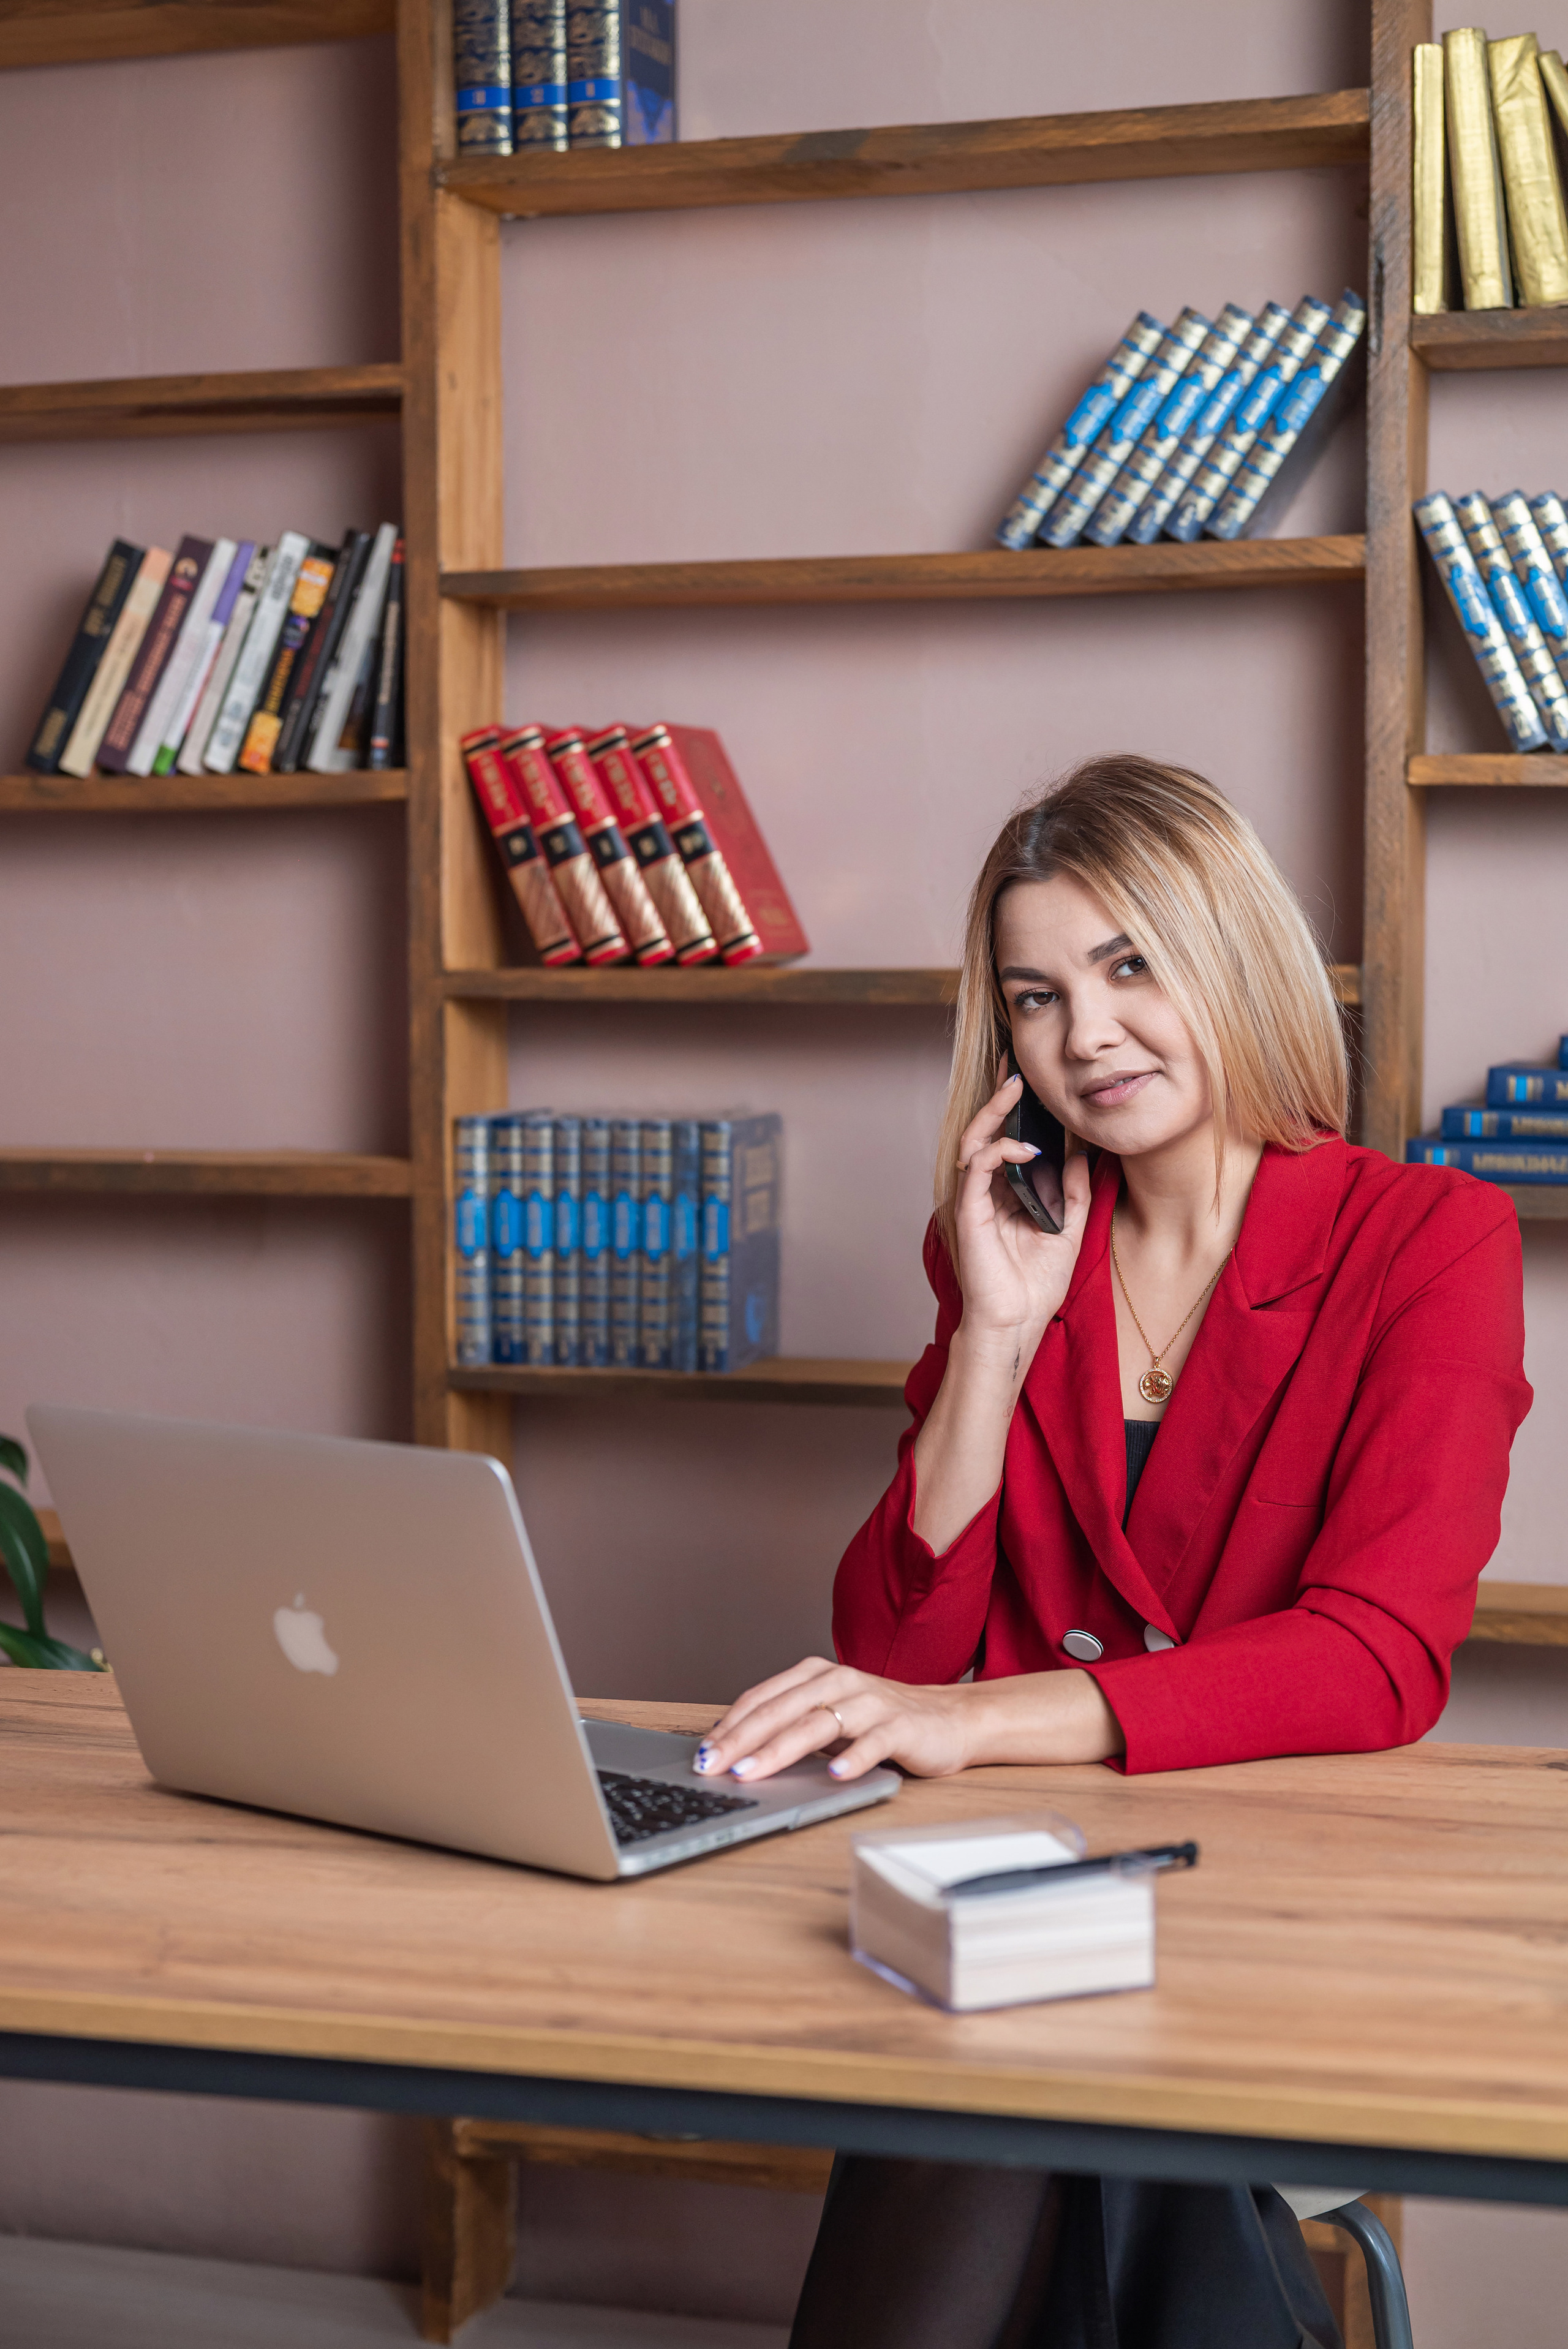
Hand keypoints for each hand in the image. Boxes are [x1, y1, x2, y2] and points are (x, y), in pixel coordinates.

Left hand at [692, 1657, 1125, 1783]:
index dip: (727, 1726)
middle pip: (780, 1710)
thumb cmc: (879, 1722)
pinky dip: (853, 1758)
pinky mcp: (900, 1726)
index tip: (699, 1755)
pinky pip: (873, 1742)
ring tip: (752, 1772)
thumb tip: (731, 1753)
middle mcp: (840, 1681)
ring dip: (780, 1749)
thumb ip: (788, 1726)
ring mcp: (871, 1702)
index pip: (761, 1699)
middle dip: (740, 1740)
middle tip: (710, 1766)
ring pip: (817, 1724)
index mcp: (815, 1675)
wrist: (949, 1720)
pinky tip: (834, 1776)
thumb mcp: (827, 1718)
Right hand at [953, 1072, 1092, 1353]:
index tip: (1031, 1080)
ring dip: (994, 1112)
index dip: (1014, 1109)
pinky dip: (999, 1150)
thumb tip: (1084, 1153)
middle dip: (999, 1096)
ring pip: (975, 1141)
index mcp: (1005, 1194)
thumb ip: (1074, 1192)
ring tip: (1016, 1087)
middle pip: (985, 1131)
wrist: (1017, 1324)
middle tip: (1016, 1067)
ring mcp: (974, 1200)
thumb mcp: (1068, 1230)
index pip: (1006, 1140)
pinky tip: (1025, 1146)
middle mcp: (986, 1192)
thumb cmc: (1035, 1286)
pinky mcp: (969, 1211)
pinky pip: (977, 1167)